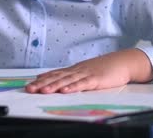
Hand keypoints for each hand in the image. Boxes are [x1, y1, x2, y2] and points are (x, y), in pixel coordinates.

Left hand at [25, 48, 152, 93]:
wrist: (122, 62)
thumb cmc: (104, 68)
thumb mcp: (85, 72)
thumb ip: (72, 76)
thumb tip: (56, 80)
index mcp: (74, 70)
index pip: (54, 74)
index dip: (41, 80)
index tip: (29, 84)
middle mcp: (77, 71)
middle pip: (57, 77)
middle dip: (42, 84)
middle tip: (29, 89)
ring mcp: (86, 74)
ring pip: (67, 81)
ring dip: (54, 86)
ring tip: (42, 91)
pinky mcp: (96, 79)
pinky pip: (83, 84)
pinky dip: (73, 87)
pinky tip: (65, 90)